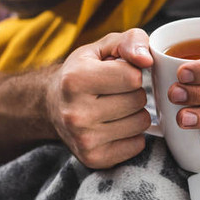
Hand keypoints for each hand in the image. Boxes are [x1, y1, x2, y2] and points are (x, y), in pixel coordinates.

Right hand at [48, 29, 152, 168]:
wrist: (52, 105)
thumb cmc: (84, 71)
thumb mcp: (104, 47)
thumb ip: (132, 40)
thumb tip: (147, 59)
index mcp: (75, 80)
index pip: (133, 77)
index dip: (131, 73)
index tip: (116, 74)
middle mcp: (75, 113)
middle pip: (138, 101)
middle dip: (133, 93)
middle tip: (113, 93)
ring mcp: (84, 139)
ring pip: (141, 123)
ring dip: (134, 114)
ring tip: (113, 108)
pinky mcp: (94, 159)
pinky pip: (137, 145)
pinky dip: (132, 135)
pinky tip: (114, 126)